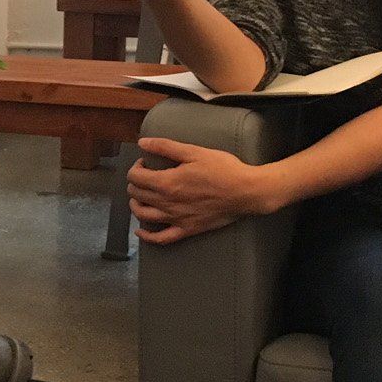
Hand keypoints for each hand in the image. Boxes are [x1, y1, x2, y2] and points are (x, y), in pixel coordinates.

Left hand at [126, 137, 268, 243]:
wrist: (246, 191)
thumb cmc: (223, 169)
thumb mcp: (194, 152)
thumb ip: (165, 147)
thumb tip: (142, 143)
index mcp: (167, 182)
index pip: (136, 177)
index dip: (135, 168)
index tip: (144, 163)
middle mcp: (167, 203)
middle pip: (137, 195)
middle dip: (135, 183)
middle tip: (144, 176)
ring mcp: (177, 219)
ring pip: (143, 216)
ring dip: (135, 205)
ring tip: (138, 197)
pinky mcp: (187, 230)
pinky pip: (161, 238)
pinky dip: (147, 236)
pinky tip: (140, 231)